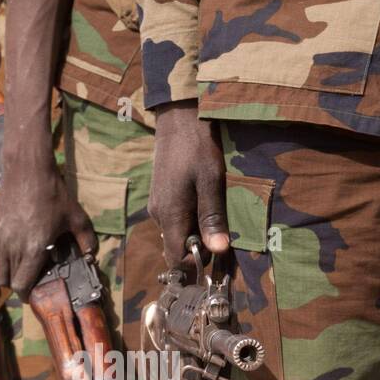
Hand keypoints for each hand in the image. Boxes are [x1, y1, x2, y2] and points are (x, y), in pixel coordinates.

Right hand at [0, 161, 96, 300]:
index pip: (23, 285)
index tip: (32, 296)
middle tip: (28, 286)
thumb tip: (92, 258)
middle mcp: (13, 248)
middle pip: (10, 282)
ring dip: (5, 281)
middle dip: (18, 288)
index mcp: (34, 249)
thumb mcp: (76, 217)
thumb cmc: (53, 194)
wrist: (28, 172)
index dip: (27, 295)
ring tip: (14, 282)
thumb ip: (86, 240)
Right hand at [149, 100, 227, 262]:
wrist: (178, 118)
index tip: (216, 251)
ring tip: (214, 215)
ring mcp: (158, 205)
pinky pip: (174, 219)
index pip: (175, 258)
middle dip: (197, 248)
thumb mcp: (211, 182)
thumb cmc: (196, 147)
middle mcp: (159, 215)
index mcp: (170, 215)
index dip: (195, 262)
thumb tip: (218, 250)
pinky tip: (203, 203)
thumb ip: (212, 217)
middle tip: (220, 232)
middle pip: (175, 247)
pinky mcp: (161, 196)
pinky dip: (189, 220)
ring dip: (194, 233)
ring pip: (176, 233)